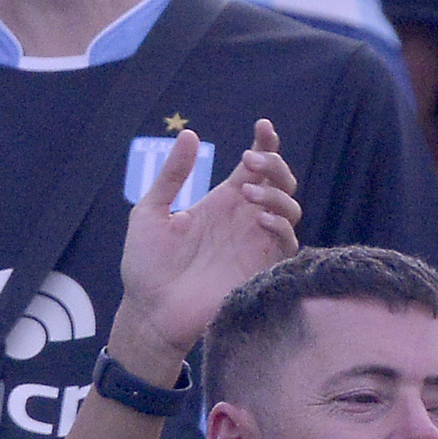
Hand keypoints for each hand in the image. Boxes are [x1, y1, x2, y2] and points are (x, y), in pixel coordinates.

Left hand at [102, 120, 302, 371]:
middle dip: (274, 165)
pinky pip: (287, 242)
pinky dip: (280, 225)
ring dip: (276, 194)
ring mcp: (254, 244)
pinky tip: (257, 218)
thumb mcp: (150, 212)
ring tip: (246, 193)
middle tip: (250, 162)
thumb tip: (190, 134)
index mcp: (222, 203)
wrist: (148, 311)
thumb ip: (171, 176)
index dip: (266, 144)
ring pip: (290, 208)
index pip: (255, 168)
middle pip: (281, 183)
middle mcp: (244, 220)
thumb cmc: (146, 265)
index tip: (262, 126)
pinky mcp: (260, 269)